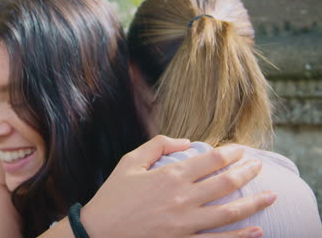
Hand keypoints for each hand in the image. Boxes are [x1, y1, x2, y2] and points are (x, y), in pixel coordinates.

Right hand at [81, 135, 275, 237]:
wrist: (99, 232)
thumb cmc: (113, 194)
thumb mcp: (130, 161)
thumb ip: (158, 145)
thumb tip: (186, 142)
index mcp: (170, 175)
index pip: (211, 160)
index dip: (231, 153)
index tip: (241, 149)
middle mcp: (182, 198)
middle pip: (226, 183)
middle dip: (247, 172)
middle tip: (260, 166)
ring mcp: (185, 223)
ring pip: (229, 212)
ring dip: (254, 203)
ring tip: (271, 195)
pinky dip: (239, 237)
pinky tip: (256, 231)